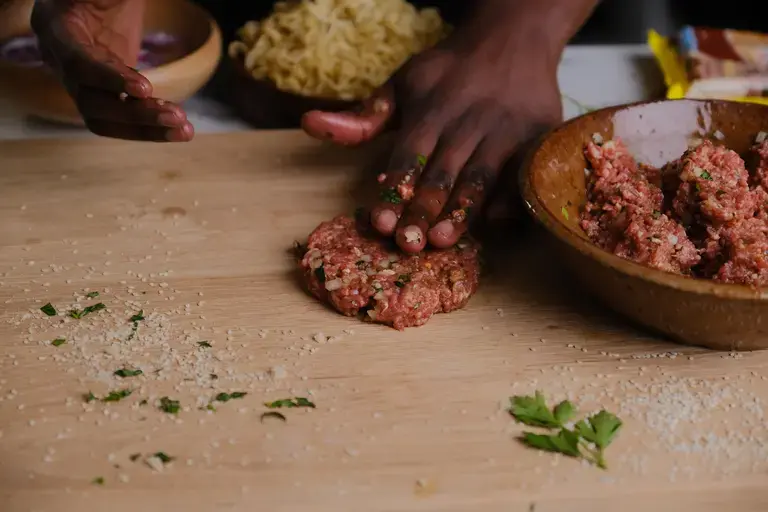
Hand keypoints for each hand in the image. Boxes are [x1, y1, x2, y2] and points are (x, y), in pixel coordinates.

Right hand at [30, 0, 192, 140]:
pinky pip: (121, 117)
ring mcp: (81, 80)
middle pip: (91, 102)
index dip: (109, 79)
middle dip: (135, 114)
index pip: (77, 63)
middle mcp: (60, 59)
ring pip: (106, 118)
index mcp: (55, 28)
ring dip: (147, 128)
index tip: (146, 88)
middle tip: (176, 116)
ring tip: (183, 129)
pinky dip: (150, 125)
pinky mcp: (103, 91)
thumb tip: (104, 2)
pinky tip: (179, 127)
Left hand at [302, 31, 561, 252]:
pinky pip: (523, 174)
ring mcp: (506, 130)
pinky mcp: (537, 137)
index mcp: (433, 108)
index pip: (409, 154)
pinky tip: (495, 224)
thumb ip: (364, 116)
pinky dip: (510, 199)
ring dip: (462, 211)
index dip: (395, 190)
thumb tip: (310, 124)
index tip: (380, 223)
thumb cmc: (450, 72)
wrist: (514, 38)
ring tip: (444, 242)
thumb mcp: (404, 83)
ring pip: (482, 177)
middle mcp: (469, 120)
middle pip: (443, 173)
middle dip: (424, 211)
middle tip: (408, 245)